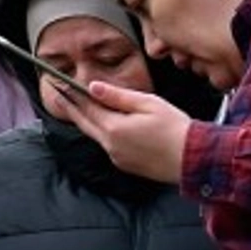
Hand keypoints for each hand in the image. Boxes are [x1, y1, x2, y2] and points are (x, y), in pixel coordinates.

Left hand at [63, 83, 191, 184]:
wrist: (192, 160)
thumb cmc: (175, 128)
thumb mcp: (147, 103)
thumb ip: (118, 96)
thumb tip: (93, 87)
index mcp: (114, 128)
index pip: (85, 108)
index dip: (71, 95)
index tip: (60, 85)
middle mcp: (110, 145)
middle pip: (85, 124)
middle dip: (71, 108)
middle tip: (59, 95)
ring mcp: (117, 157)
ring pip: (96, 135)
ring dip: (86, 121)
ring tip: (79, 107)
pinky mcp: (126, 164)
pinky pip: (108, 145)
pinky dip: (102, 132)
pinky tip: (105, 124)